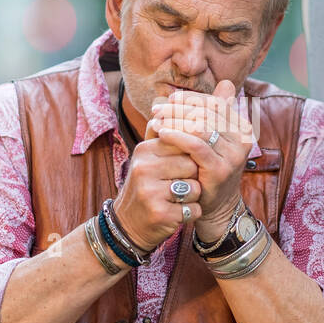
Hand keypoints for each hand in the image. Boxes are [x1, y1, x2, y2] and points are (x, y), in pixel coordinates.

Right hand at [110, 121, 203, 252]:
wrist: (128, 224)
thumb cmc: (147, 185)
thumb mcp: (150, 156)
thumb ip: (164, 129)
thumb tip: (175, 97)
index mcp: (144, 149)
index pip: (184, 141)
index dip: (192, 155)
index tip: (189, 163)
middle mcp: (144, 168)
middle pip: (192, 164)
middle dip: (194, 176)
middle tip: (180, 184)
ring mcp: (150, 192)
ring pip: (195, 187)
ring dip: (193, 196)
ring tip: (177, 198)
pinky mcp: (160, 214)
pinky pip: (194, 209)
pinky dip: (192, 213)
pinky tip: (178, 213)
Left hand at [145, 79, 254, 235]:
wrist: (213, 206)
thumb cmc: (207, 168)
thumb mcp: (212, 138)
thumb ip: (215, 113)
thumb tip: (227, 82)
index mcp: (242, 128)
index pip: (215, 102)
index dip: (191, 98)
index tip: (169, 100)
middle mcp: (242, 139)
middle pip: (207, 112)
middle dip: (179, 108)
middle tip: (157, 109)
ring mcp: (233, 155)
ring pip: (201, 126)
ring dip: (175, 120)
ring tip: (156, 120)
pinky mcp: (220, 169)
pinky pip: (196, 145)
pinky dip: (177, 136)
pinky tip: (161, 133)